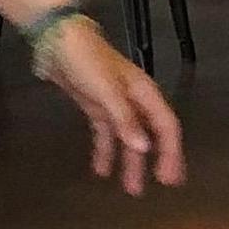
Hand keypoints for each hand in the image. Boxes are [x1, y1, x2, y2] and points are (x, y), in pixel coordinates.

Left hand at [37, 15, 186, 193]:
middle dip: (159, 160)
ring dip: (131, 162)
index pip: (166, 127)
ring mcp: (115, 105)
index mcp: (144, 94)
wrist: (57, 40)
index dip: (171, 152)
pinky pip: (106, 134)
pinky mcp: (97, 107)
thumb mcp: (107, 91)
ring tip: (131, 188)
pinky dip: (105, 152)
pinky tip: (102, 170)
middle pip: (152, 134)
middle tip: (163, 185)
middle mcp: (134, 101)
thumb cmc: (86, 61)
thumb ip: (125, 120)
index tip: (169, 178)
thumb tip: (144, 148)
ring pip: (129, 139)